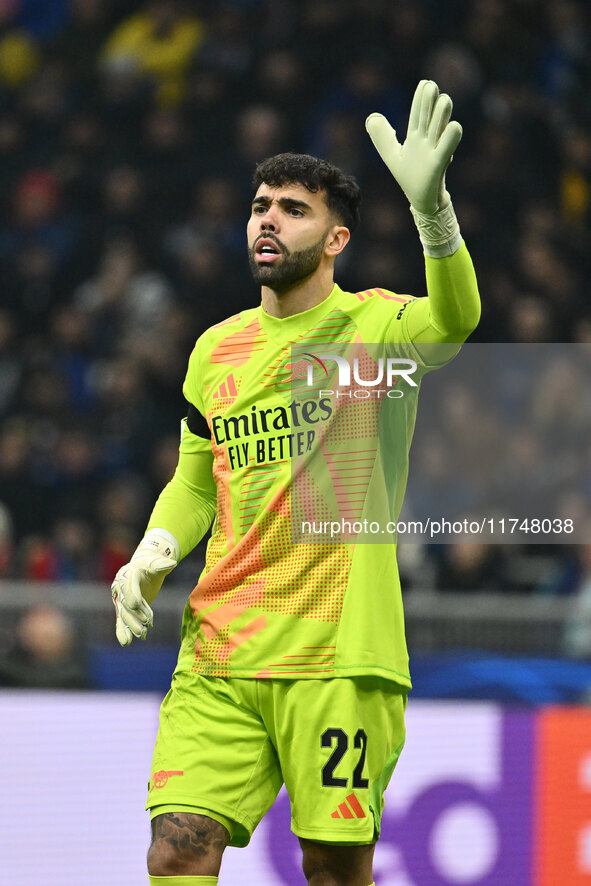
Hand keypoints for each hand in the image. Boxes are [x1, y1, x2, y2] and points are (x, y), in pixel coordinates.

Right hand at [111, 531, 177, 646]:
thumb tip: (172, 563)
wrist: (143, 567)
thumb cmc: (151, 564)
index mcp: (127, 574)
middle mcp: (120, 587)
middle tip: (147, 623)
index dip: (132, 595)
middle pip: (126, 603)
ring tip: (143, 634)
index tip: (137, 604)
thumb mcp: (156, 563)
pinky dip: (122, 632)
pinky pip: (120, 621)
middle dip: (135, 614)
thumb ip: (161, 565)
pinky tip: (126, 643)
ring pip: (124, 614)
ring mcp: (120, 599)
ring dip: (132, 625)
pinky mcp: (123, 609)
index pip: (128, 586)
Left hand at [366, 79, 462, 214]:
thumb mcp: (392, 155)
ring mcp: (434, 153)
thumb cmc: (411, 177)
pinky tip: (455, 126)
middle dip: (429, 103)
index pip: (417, 115)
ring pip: (438, 131)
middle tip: (431, 85)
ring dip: (441, 116)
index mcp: (416, 138)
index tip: (424, 83)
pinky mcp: (438, 166)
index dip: (419, 100)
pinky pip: (444, 150)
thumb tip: (371, 117)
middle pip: (428, 119)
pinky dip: (449, 139)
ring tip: (444, 99)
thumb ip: (383, 137)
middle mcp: (427, 142)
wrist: (423, 200)